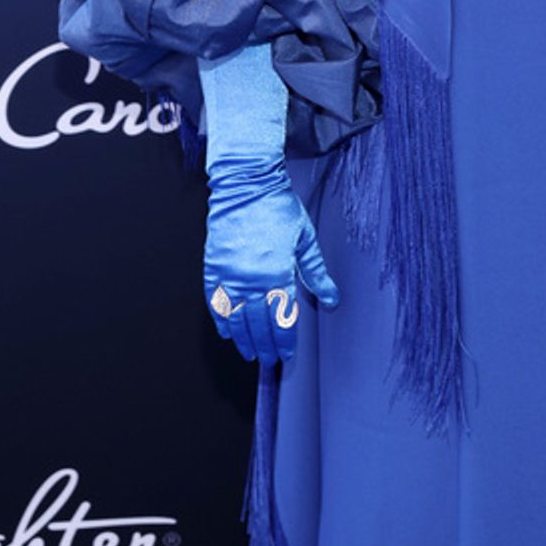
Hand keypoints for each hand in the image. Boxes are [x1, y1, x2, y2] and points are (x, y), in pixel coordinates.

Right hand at [199, 45, 338, 367]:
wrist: (246, 184)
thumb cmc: (279, 208)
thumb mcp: (305, 239)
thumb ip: (316, 272)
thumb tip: (332, 299)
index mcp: (276, 273)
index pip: (281, 319)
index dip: (285, 340)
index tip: (287, 354)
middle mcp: (251, 279)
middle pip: (258, 324)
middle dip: (266, 346)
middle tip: (270, 361)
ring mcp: (229, 275)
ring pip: (236, 319)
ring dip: (244, 339)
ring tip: (251, 354)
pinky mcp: (213, 268)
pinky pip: (216, 303)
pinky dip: (222, 320)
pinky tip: (228, 333)